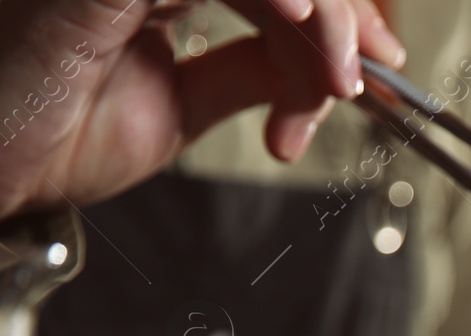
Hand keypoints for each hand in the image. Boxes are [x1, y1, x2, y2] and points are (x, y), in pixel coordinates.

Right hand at [0, 0, 406, 220]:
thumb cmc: (42, 137)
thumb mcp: (175, 105)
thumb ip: (246, 74)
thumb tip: (322, 69)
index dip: (337, 8)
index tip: (378, 61)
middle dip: (339, 11)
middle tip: (361, 76)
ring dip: (318, 12)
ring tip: (334, 78)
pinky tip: (300, 27)